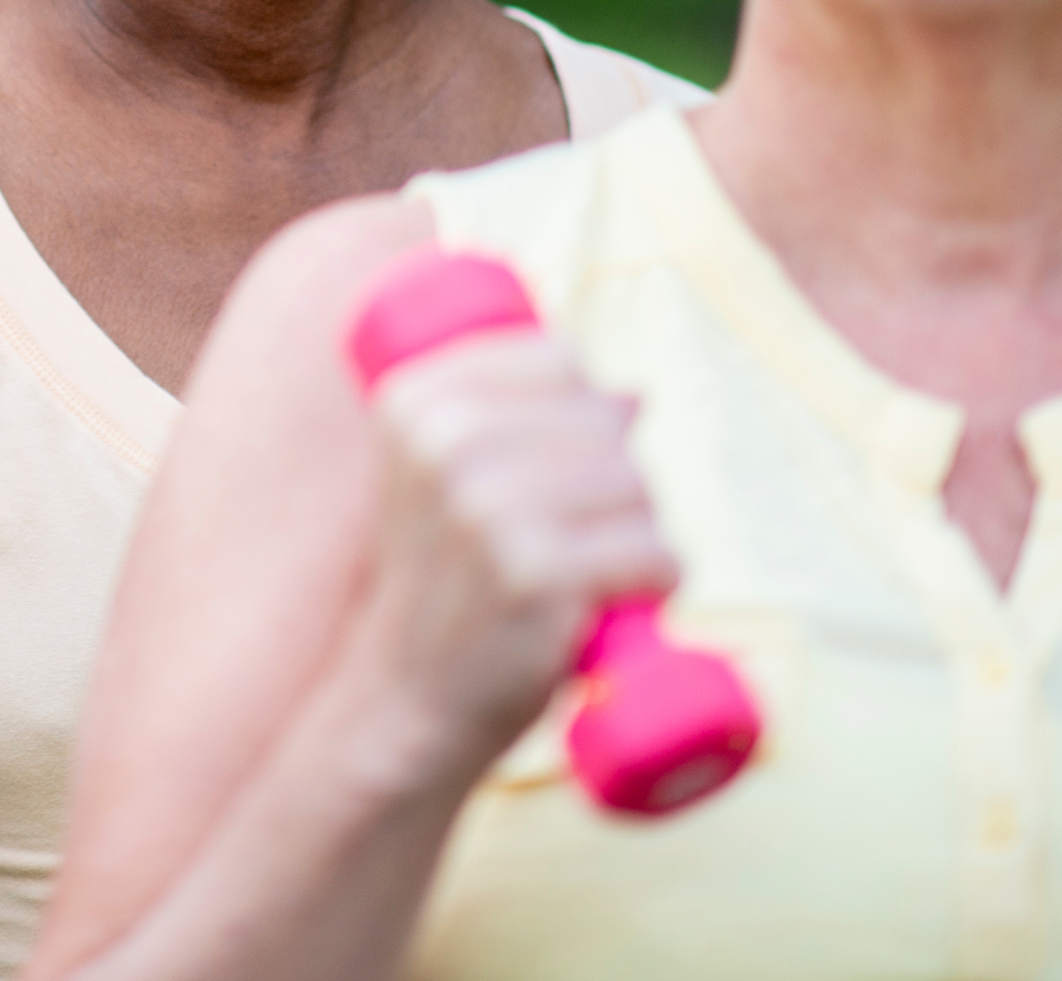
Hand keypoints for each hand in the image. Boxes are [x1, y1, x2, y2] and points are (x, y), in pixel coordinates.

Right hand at [350, 333, 678, 782]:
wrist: (404, 701)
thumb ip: (504, 419)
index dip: (584, 411)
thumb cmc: (442, 587)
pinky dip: (657, 582)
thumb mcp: (435, 479)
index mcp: (414, 402)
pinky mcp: (536, 574)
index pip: (558, 360)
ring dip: (640, 534)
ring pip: (637, 484)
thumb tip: (635, 394)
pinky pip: (654, 552)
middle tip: (574, 537)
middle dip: (616, 480)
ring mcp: (489, 508)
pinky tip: (617, 603)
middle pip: (605, 420)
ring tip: (592, 573)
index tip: (554, 467)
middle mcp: (445, 443)